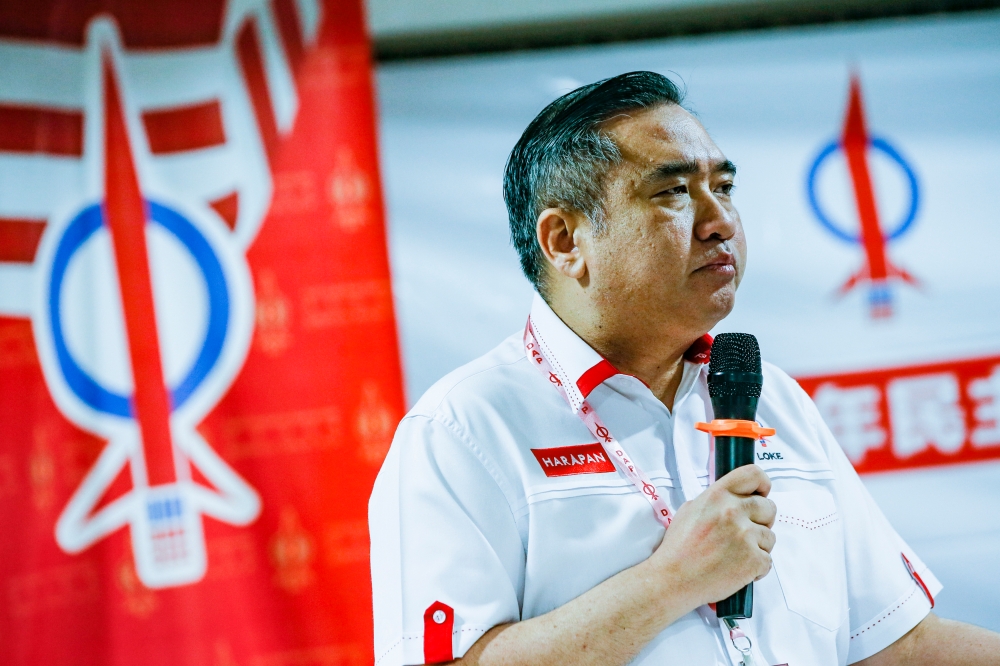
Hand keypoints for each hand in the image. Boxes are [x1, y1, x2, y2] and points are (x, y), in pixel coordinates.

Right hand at [649, 465, 775, 608]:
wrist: (674, 578)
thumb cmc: (679, 548)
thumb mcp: (690, 510)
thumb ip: (716, 501)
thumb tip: (736, 500)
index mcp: (718, 495)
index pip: (753, 475)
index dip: (762, 484)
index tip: (761, 494)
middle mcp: (733, 511)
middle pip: (769, 507)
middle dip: (762, 520)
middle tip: (745, 533)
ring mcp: (745, 535)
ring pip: (770, 536)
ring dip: (758, 546)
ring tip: (735, 555)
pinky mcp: (753, 559)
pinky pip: (768, 560)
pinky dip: (756, 567)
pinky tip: (737, 569)